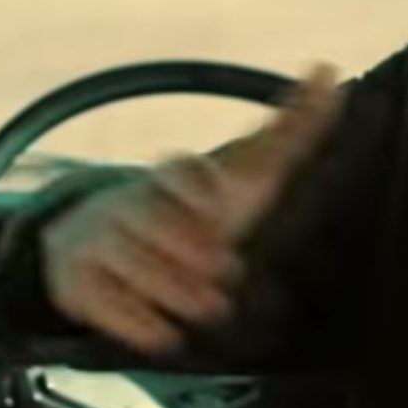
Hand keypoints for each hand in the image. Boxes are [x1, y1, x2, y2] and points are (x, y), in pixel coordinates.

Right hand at [39, 64, 343, 354]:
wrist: (112, 241)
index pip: (178, 171)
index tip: (221, 204)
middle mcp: (129, 201)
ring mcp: (97, 239)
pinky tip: (166, 337)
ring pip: (122, 257)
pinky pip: (97, 299)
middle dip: (183, 245)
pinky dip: (132, 320)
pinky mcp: (77, 281)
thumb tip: (330, 69)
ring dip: (167, 286)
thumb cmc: (200, 207)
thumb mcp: (248, 173)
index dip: (197, 187)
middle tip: (226, 272)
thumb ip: (291, 129)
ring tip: (211, 309)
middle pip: (147, 215)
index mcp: (173, 175)